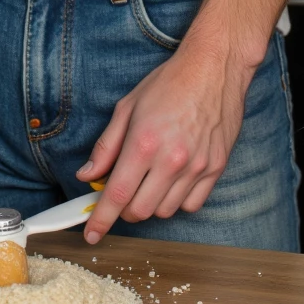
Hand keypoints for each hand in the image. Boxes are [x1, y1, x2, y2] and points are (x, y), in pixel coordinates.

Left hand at [75, 34, 254, 242]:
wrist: (213, 68)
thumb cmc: (168, 83)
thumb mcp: (128, 107)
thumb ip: (106, 146)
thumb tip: (87, 176)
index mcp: (144, 143)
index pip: (117, 195)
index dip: (101, 220)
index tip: (91, 235)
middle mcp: (171, 160)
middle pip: (141, 211)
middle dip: (125, 210)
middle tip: (122, 191)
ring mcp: (197, 167)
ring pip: (166, 211)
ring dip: (151, 203)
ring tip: (150, 178)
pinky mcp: (216, 169)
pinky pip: (192, 204)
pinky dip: (177, 201)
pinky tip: (173, 180)